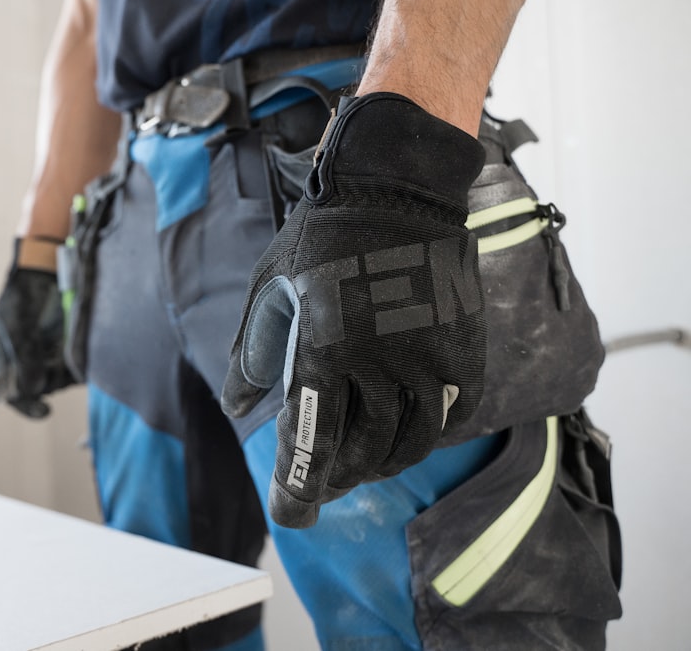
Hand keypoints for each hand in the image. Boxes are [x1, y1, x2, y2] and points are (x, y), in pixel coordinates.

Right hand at [0, 258, 73, 417]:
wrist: (43, 270)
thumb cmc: (22, 297)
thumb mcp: (16, 326)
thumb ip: (23, 357)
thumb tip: (32, 390)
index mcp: (0, 357)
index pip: (9, 392)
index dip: (26, 405)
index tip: (44, 411)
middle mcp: (22, 360)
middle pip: (36, 388)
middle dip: (49, 384)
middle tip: (60, 373)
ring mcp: (43, 354)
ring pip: (56, 379)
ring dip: (64, 375)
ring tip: (68, 357)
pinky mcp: (62, 348)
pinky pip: (71, 367)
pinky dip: (76, 366)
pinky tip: (81, 356)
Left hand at [222, 93, 486, 527]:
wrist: (399, 191)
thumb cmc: (322, 238)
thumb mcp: (272, 289)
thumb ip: (252, 355)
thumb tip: (238, 410)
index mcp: (326, 347)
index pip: (312, 440)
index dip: (297, 487)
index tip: (290, 512)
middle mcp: (382, 362)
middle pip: (358, 454)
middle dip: (331, 482)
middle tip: (314, 491)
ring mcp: (430, 361)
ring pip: (404, 446)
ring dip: (374, 469)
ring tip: (353, 471)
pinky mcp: (464, 357)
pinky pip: (444, 423)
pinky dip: (417, 442)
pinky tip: (397, 440)